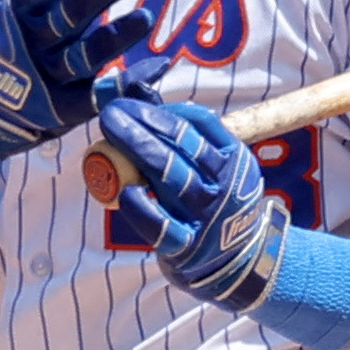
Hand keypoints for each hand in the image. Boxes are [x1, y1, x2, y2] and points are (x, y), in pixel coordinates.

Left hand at [93, 71, 286, 312]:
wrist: (238, 263)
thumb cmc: (212, 201)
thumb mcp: (213, 165)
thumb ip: (179, 131)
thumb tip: (136, 87)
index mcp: (234, 159)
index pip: (200, 124)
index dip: (163, 110)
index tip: (130, 102)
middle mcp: (224, 185)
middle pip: (182, 146)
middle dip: (143, 124)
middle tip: (112, 113)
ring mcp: (206, 217)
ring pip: (171, 177)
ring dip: (138, 150)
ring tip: (112, 132)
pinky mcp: (186, 247)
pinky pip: (160, 225)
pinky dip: (141, 206)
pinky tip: (123, 190)